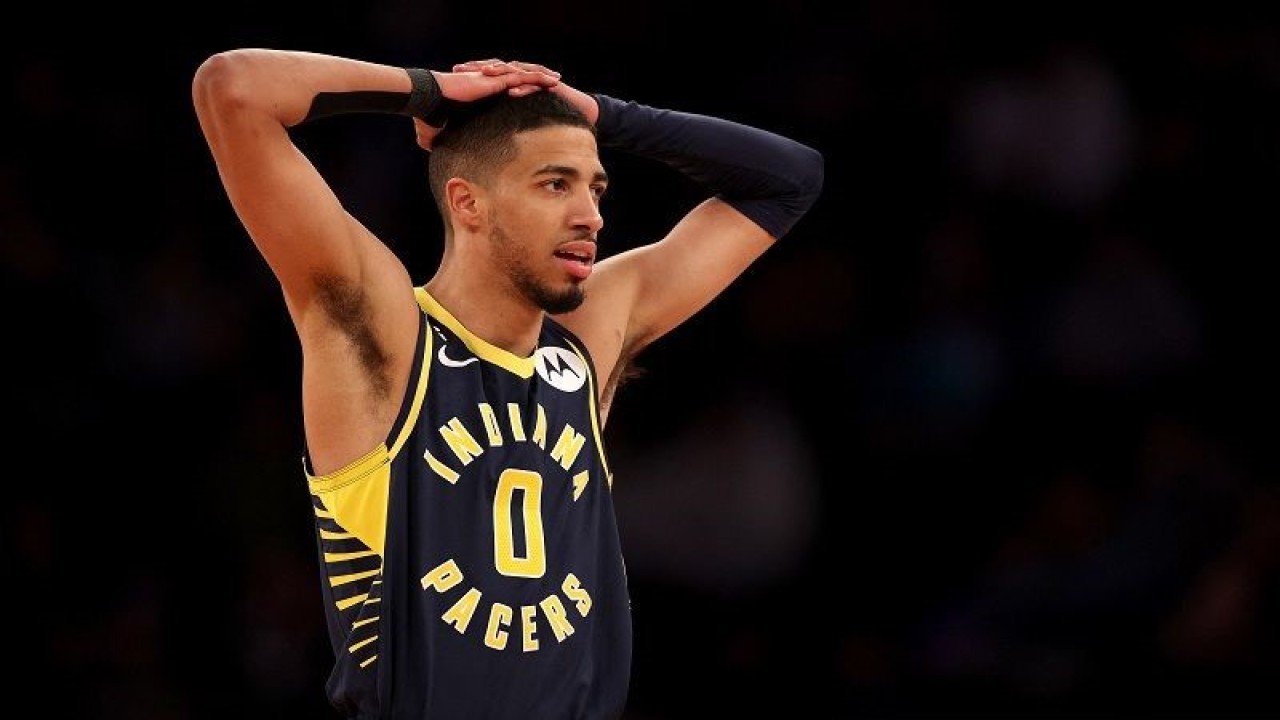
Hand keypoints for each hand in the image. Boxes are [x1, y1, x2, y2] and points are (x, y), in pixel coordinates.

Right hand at [413, 63, 560, 150]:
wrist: (428, 101)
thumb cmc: (428, 115)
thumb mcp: (434, 131)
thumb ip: (436, 140)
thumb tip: (430, 152)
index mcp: (480, 93)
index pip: (503, 90)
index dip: (517, 91)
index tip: (530, 97)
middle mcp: (489, 83)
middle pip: (518, 78)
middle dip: (534, 80)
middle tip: (551, 84)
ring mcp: (493, 79)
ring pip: (523, 74)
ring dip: (542, 76)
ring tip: (558, 80)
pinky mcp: (495, 79)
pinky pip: (522, 76)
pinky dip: (538, 77)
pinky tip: (552, 80)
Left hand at [453, 59, 598, 124]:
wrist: (577, 107)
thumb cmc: (547, 112)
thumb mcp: (520, 112)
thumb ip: (503, 114)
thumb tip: (481, 127)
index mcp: (512, 81)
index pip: (488, 74)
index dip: (471, 73)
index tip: (453, 76)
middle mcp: (521, 75)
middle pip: (497, 67)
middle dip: (479, 68)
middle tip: (461, 69)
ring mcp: (534, 78)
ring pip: (514, 72)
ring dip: (499, 72)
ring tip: (484, 74)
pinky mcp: (547, 84)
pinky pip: (533, 84)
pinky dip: (523, 87)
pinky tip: (512, 91)